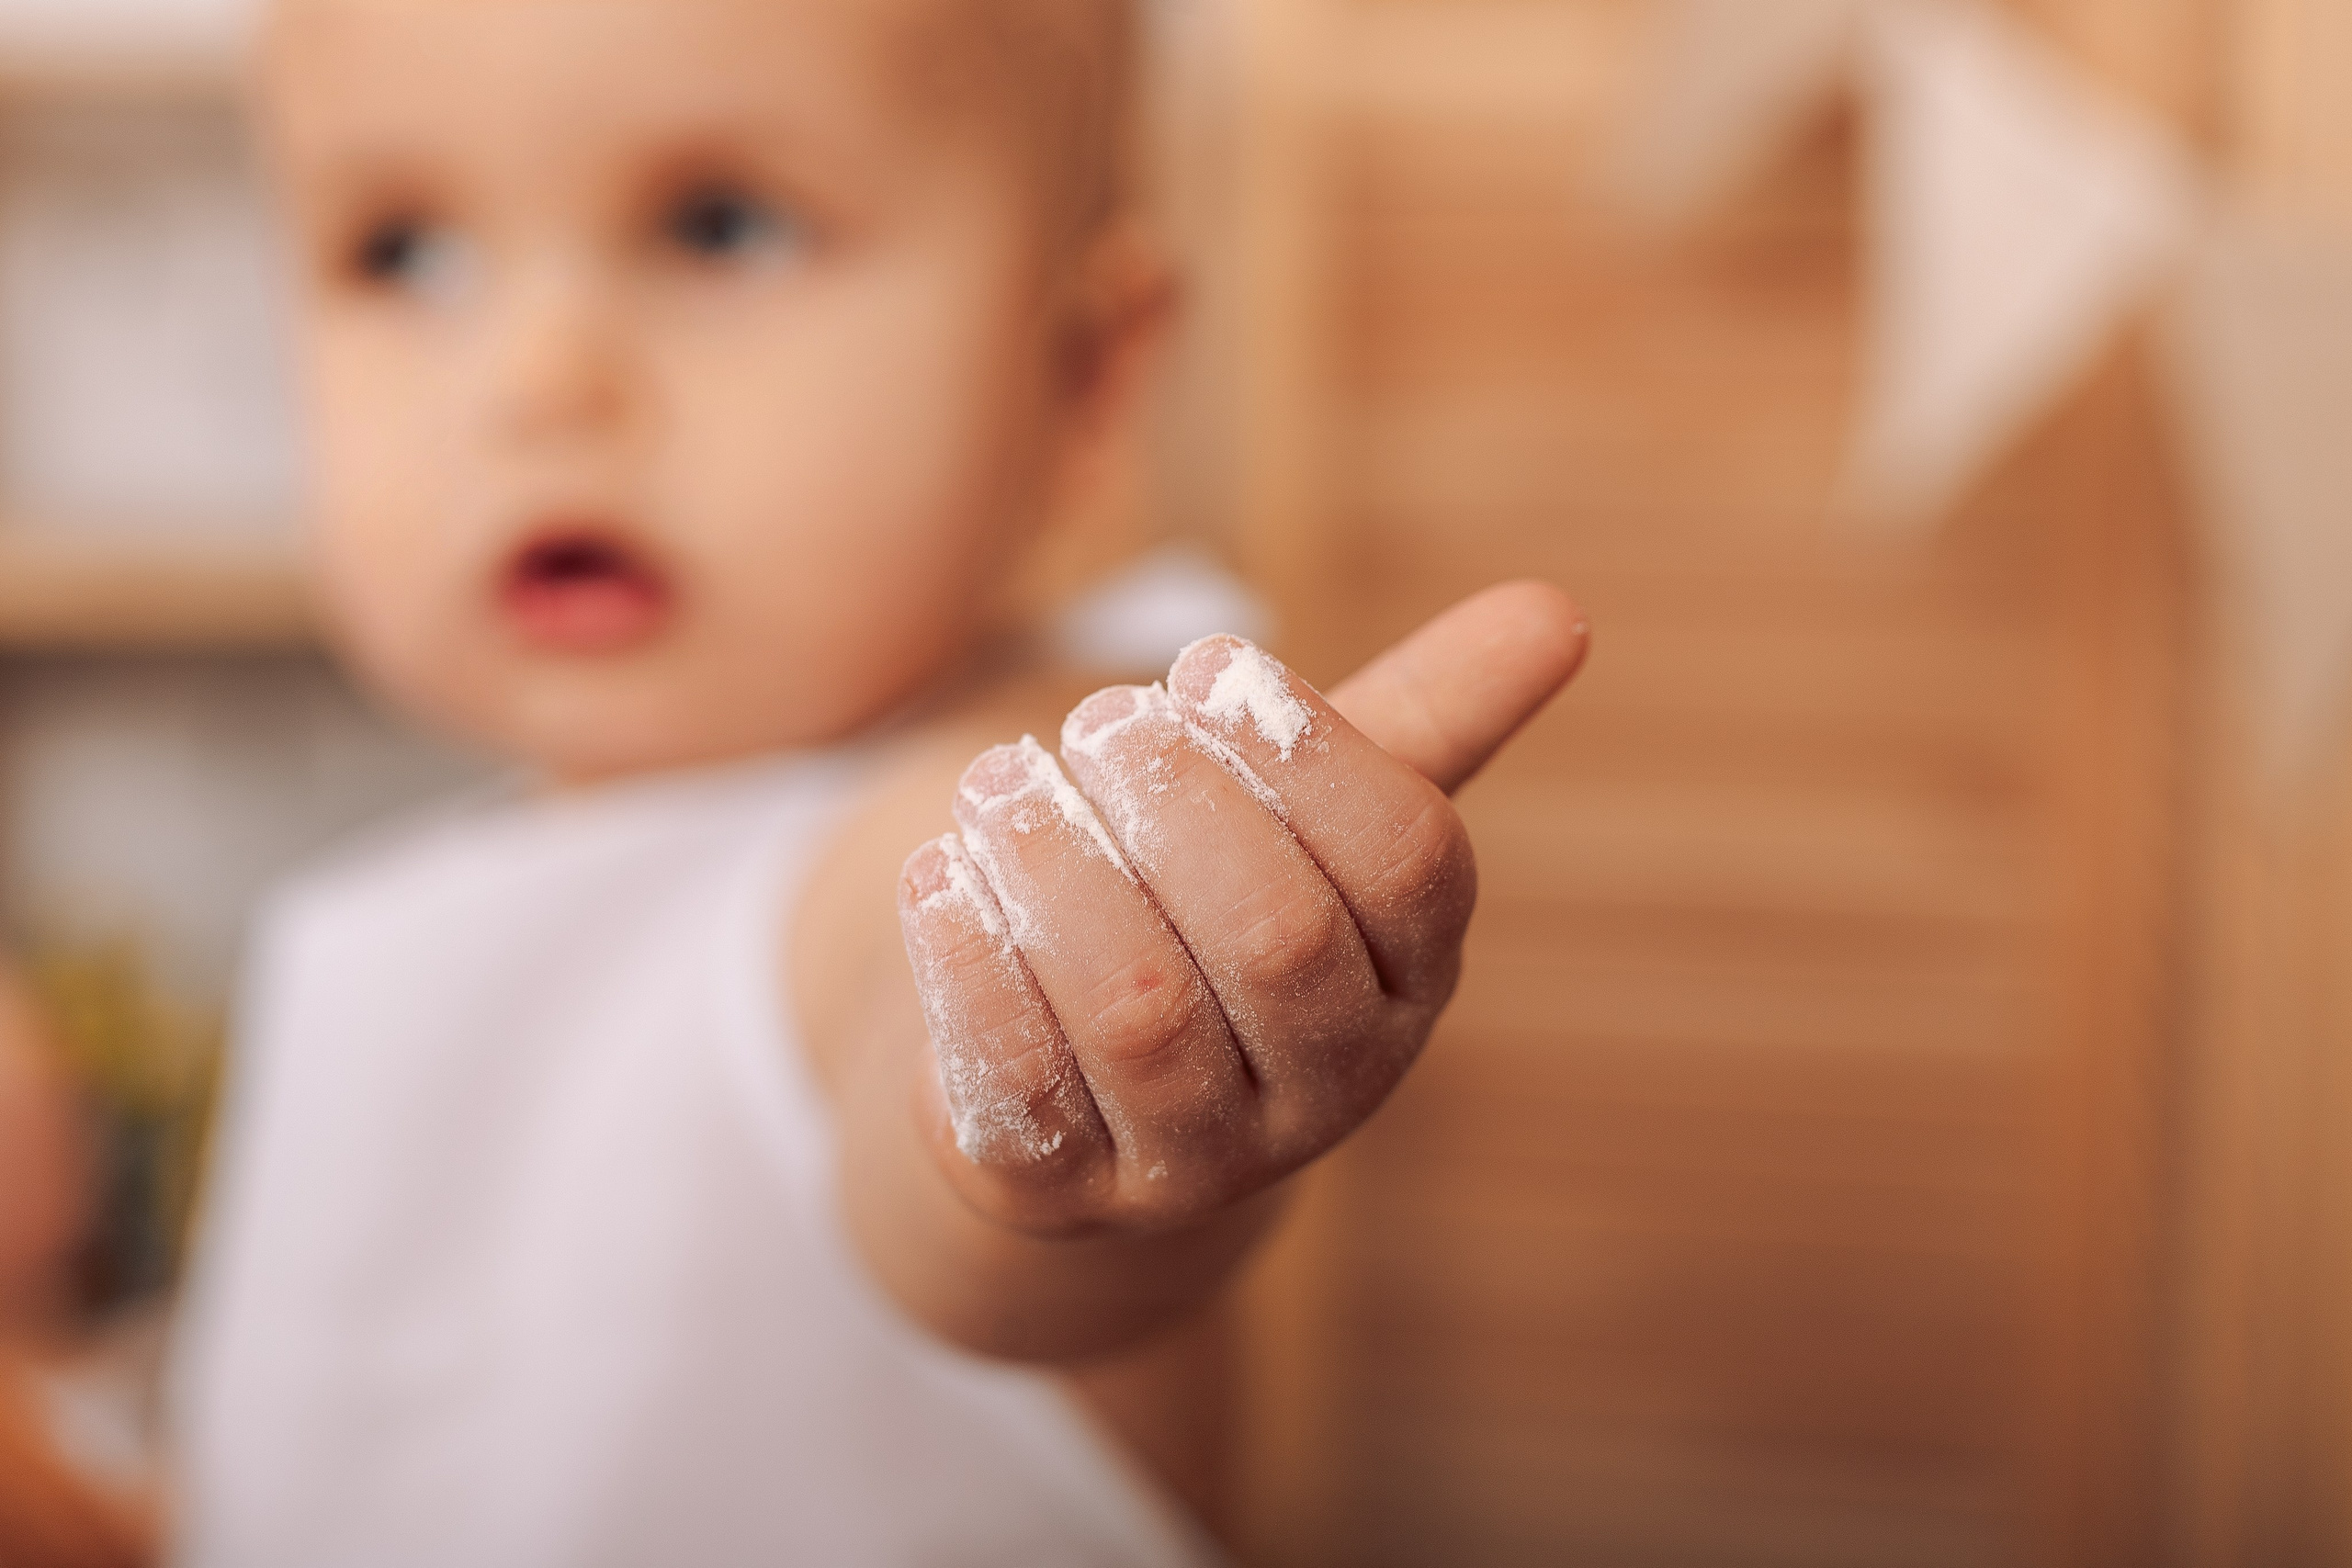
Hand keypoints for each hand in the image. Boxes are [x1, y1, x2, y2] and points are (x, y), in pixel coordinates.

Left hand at [896, 582, 1585, 1234]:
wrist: (1084, 1107)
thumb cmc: (1214, 914)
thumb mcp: (1313, 825)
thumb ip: (1420, 717)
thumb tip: (1558, 608)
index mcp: (1409, 979)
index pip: (1408, 861)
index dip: (1314, 749)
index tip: (1211, 662)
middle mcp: (1326, 1086)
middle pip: (1278, 936)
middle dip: (1182, 806)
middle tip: (1099, 717)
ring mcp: (1196, 1159)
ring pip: (1141, 1012)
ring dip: (1064, 873)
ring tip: (1000, 781)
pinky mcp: (1061, 1191)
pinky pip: (1020, 1084)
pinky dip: (975, 966)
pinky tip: (941, 873)